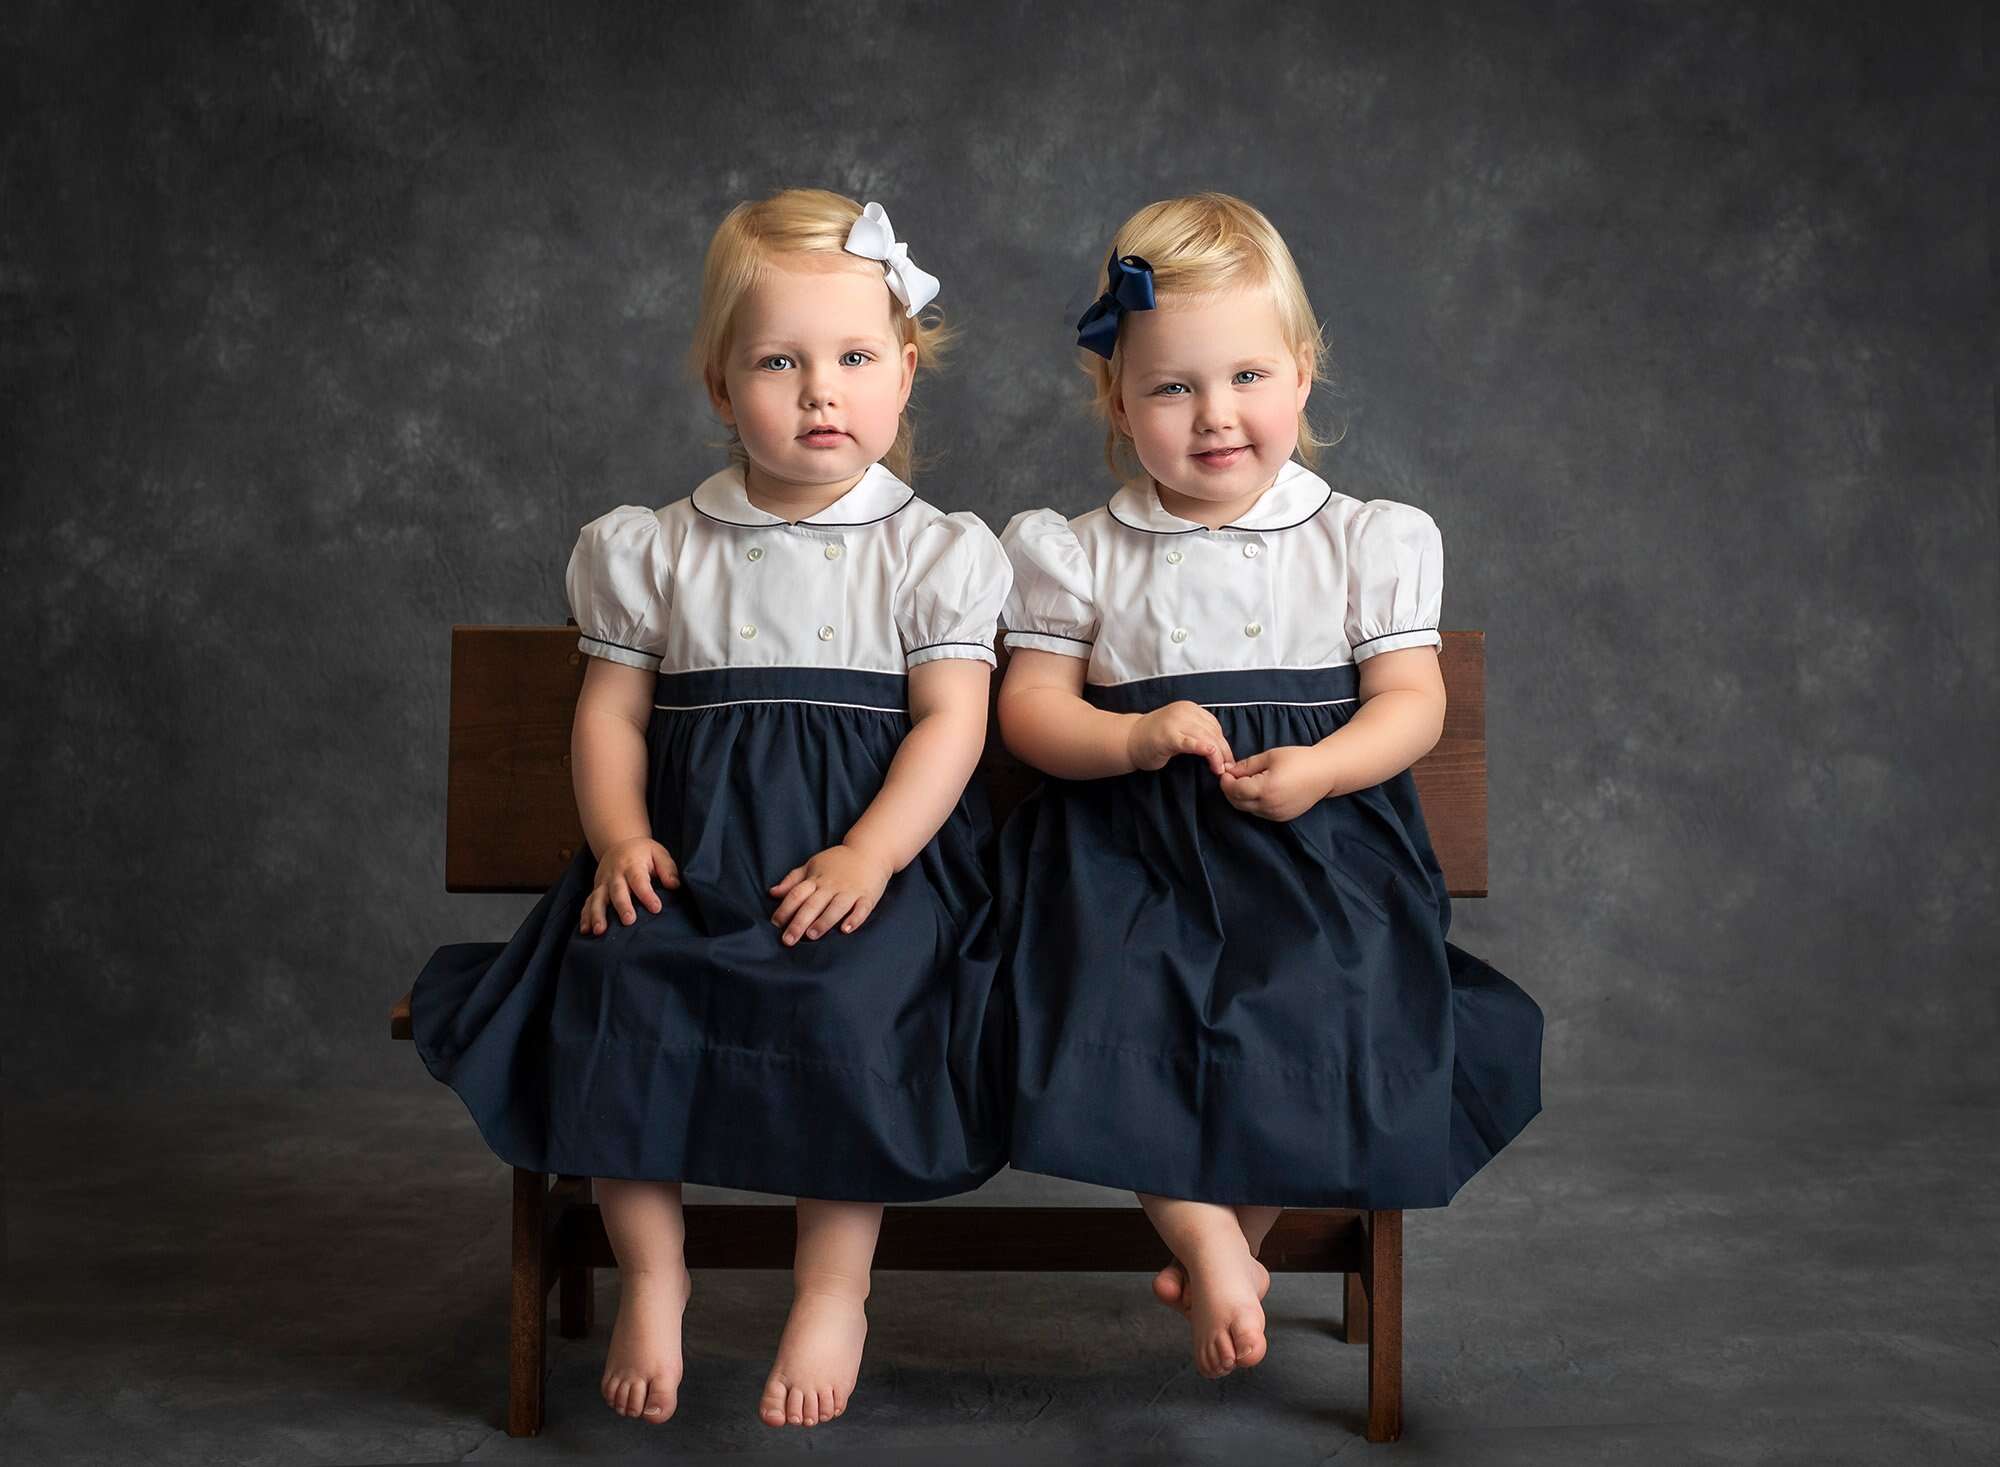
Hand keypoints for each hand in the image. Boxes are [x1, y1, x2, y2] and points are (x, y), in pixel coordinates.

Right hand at [579, 836, 679, 934]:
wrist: (619, 844)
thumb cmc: (643, 853)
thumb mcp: (658, 853)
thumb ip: (667, 869)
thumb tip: (674, 885)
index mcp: (632, 864)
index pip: (639, 880)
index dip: (647, 894)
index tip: (656, 908)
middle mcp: (615, 874)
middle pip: (617, 891)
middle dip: (622, 906)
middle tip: (629, 921)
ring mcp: (603, 883)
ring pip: (598, 899)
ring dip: (598, 915)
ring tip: (600, 930)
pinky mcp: (596, 890)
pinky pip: (588, 903)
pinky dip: (585, 916)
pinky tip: (586, 931)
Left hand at [768, 843, 893, 944]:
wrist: (870, 851)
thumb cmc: (838, 862)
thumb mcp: (813, 865)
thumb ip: (793, 880)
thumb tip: (772, 893)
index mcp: (816, 878)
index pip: (797, 894)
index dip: (785, 908)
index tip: (776, 923)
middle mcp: (831, 885)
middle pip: (812, 904)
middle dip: (799, 922)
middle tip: (788, 939)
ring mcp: (850, 890)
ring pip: (835, 907)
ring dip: (824, 921)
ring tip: (812, 935)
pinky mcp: (867, 896)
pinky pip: (861, 909)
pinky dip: (854, 919)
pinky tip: (846, 929)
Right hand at [1127, 701, 1235, 774]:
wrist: (1128, 740)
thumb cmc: (1154, 738)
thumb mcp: (1180, 729)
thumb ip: (1197, 733)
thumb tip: (1220, 749)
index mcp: (1189, 708)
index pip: (1214, 726)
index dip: (1223, 743)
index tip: (1226, 759)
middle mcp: (1185, 711)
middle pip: (1213, 732)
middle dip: (1223, 752)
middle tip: (1227, 768)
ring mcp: (1176, 722)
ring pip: (1207, 738)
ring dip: (1217, 756)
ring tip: (1219, 770)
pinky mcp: (1169, 736)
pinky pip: (1191, 743)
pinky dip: (1204, 749)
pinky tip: (1211, 758)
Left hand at [1220, 745, 1335, 821]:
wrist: (1325, 773)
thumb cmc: (1299, 760)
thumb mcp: (1270, 756)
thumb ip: (1247, 765)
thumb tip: (1229, 770)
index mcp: (1266, 789)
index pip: (1234, 790)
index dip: (1226, 781)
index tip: (1225, 771)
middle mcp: (1269, 806)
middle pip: (1237, 802)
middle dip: (1230, 790)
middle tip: (1231, 776)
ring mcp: (1275, 814)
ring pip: (1247, 809)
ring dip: (1240, 797)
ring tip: (1245, 782)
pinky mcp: (1281, 818)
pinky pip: (1259, 812)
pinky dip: (1252, 803)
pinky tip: (1258, 790)